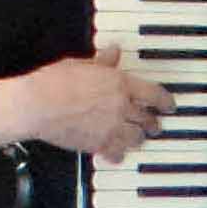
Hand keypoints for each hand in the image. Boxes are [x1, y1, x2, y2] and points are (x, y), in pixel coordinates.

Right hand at [0, 46, 170, 161]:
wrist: (36, 105)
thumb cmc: (54, 82)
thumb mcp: (81, 64)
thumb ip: (102, 62)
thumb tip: (113, 52)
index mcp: (120, 84)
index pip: (154, 94)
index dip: (166, 101)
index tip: (169, 105)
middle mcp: (121, 107)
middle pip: (148, 119)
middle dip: (154, 123)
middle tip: (155, 125)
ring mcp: (111, 128)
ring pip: (137, 138)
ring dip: (139, 138)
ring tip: (139, 139)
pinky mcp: (98, 144)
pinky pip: (117, 154)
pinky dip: (119, 155)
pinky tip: (118, 155)